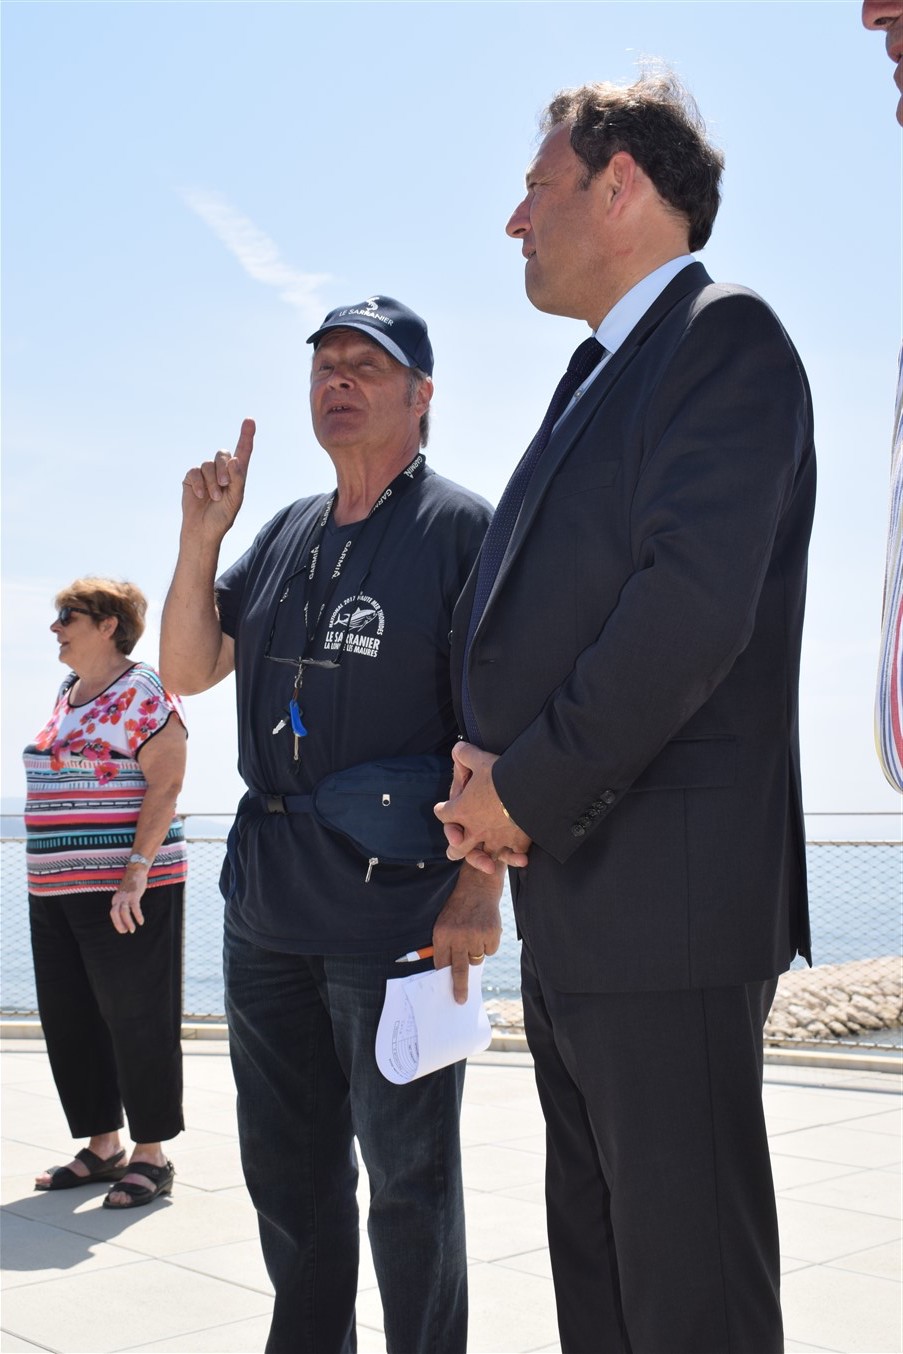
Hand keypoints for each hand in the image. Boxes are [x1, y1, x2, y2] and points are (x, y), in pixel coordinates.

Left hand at [109, 865, 147, 934]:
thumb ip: (123, 903)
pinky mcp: (134, 895)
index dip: (117, 923)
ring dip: (128, 923)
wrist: (136, 871)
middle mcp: (118, 899)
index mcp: (115, 899)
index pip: (113, 914)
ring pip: (124, 912)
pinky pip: (135, 908)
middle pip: (115, 914)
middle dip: (119, 924)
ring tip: (132, 930)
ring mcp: (126, 897)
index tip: (123, 930)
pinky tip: (141, 922)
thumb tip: (124, 914)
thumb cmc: (131, 884)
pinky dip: (137, 916)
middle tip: (125, 932)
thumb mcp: (124, 894)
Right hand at [180, 418, 254, 544]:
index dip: (246, 435)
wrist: (203, 530)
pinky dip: (198, 484)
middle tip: (224, 485)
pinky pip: (194, 471)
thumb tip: (236, 459)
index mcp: (236, 474)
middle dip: (224, 468)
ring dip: (212, 482)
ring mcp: (205, 473)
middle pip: (223, 454)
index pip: (243, 451)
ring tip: (214, 497)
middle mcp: (221, 470)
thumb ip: (237, 479)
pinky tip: (199, 495)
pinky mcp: (191, 477)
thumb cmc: (222, 516)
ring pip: (208, 464)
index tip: (249, 420)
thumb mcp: (235, 499)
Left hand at [432, 863, 503, 1002]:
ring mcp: (476, 935)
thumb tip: (447, 972)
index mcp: (442, 934)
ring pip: (476, 959)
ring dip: (476, 951)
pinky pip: (490, 951)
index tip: (447, 991)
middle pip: (459, 970)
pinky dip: (488, 944)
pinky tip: (484, 929)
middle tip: (460, 1000)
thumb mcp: (444, 923)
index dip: (445, 977)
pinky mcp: (492, 934)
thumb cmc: (458, 909)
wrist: (478, 888)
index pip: (441, 963)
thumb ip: (444, 946)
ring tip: (474, 932)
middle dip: (459, 987)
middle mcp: (458, 936)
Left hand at [435, 743, 531, 873]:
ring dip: (484, 858)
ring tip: (487, 860)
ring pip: (484, 857)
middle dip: (456, 847)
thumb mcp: (480, 759)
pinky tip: (518, 856)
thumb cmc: (502, 774)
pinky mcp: (517, 843)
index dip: (443, 810)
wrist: (531, 787)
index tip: (444, 808)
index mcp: (462, 810)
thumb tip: (458, 748)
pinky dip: (515, 857)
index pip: (443, 814)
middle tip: (458, 844)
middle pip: (457, 848)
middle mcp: (475, 829)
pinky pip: (513, 856)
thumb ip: (465, 754)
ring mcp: (496, 839)